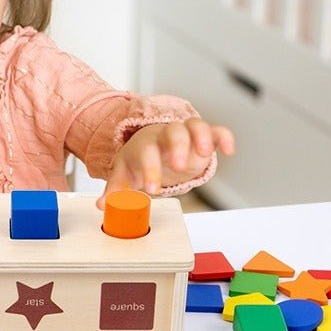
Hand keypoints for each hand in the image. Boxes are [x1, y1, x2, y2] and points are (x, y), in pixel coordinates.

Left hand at [95, 119, 234, 208]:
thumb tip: (102, 205)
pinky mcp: (204, 137)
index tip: (152, 189)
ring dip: (201, 137)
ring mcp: (186, 133)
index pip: (146, 152)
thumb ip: (115, 191)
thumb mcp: (125, 174)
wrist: (152, 145)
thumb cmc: (139, 160)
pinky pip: (216, 130)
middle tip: (178, 167)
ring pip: (195, 125)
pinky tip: (228, 151)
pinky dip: (223, 137)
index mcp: (145, 144)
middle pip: (172, 132)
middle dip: (177, 147)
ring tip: (204, 155)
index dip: (149, 169)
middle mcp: (166, 135)